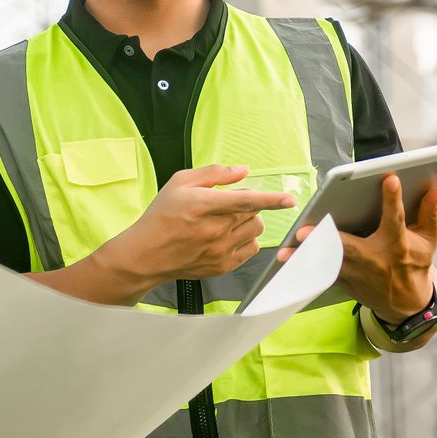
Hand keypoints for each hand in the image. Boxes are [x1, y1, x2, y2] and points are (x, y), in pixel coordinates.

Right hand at [95, 164, 292, 287]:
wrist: (147, 253)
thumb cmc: (162, 215)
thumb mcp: (180, 183)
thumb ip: (213, 174)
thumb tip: (243, 171)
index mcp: (204, 205)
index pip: (246, 200)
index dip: (271, 199)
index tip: (289, 199)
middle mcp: (215, 230)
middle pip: (254, 213)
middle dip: (247, 203)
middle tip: (226, 203)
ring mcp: (220, 251)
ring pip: (255, 230)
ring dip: (249, 220)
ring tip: (227, 219)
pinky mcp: (222, 266)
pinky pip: (251, 249)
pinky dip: (246, 239)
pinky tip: (228, 235)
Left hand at [279, 174, 436, 322]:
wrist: (406, 305)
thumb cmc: (416, 264)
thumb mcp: (429, 240)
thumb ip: (430, 213)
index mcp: (398, 244)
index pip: (396, 218)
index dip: (394, 199)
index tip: (389, 179)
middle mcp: (376, 258)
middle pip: (349, 246)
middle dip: (326, 238)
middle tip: (304, 230)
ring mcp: (358, 273)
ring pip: (330, 263)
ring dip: (308, 256)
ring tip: (288, 250)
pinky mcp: (346, 281)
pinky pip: (324, 273)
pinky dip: (307, 267)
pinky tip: (289, 261)